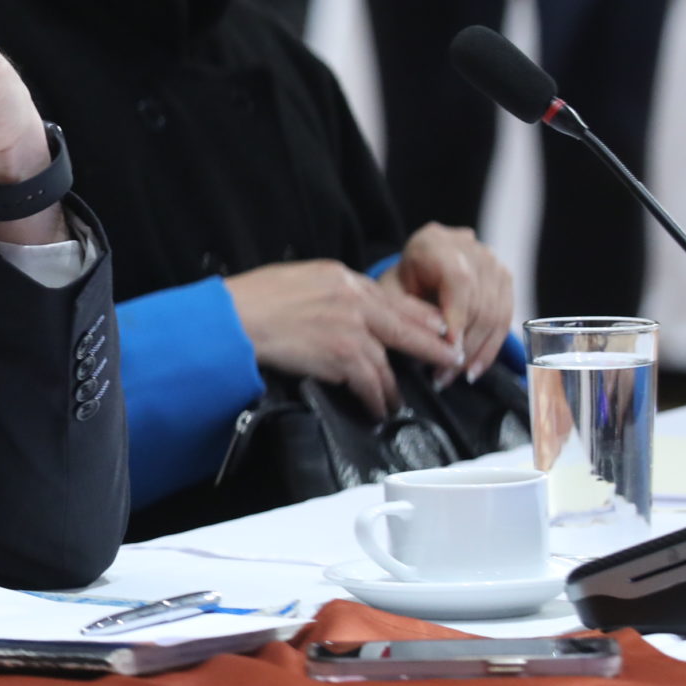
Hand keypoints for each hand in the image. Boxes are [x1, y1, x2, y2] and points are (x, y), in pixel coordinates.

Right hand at [224, 261, 460, 417]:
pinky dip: (376, 399)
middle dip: (433, 348)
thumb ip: (330, 292)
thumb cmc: (254, 299)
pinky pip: (370, 383)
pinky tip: (376, 409)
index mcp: (343, 277)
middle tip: (450, 361)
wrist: (235, 318)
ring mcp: (352, 328)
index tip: (436, 329)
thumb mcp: (299, 279)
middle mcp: (354, 300)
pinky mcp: (342, 355)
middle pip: (407, 327)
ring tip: (396, 402)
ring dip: (395, 387)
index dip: (419, 317)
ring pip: (388, 363)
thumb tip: (345, 309)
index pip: (392, 298)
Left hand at [383, 223, 515, 377]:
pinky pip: (504, 321)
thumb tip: (434, 342)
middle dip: (461, 345)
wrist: (418, 267)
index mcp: (436, 242)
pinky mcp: (506, 281)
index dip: (457, 318)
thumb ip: (407, 312)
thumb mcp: (388, 294)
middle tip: (441, 376)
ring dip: (474, 353)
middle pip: (479, 303)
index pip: (458, 281)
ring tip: (451, 377)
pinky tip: (472, 370)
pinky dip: (489, 349)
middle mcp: (471, 248)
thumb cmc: (399, 283)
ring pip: (494, 315)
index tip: (447, 350)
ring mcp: (493, 263)